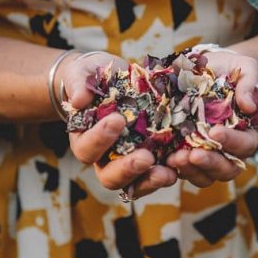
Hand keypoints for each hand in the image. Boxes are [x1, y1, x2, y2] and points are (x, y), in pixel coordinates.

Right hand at [61, 51, 177, 197]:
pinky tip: (179, 167)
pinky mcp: (148, 159)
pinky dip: (166, 174)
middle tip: (145, 158)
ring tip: (167, 173)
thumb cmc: (91, 77)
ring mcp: (127, 161)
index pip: (86, 149)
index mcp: (84, 139)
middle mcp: (103, 158)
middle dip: (127, 169)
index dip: (99, 139)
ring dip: (150, 180)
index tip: (118, 120)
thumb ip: (78, 84)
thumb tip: (79, 99)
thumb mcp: (81, 74)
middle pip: (109, 177)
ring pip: (134, 183)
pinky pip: (154, 175)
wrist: (111, 78)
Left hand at [166, 50, 257, 187]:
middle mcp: (232, 149)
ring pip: (206, 175)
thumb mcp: (245, 68)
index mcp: (249, 131)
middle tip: (193, 154)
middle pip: (228, 168)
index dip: (232, 142)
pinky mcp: (189, 153)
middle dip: (210, 163)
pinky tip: (164, 160)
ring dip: (192, 170)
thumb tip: (249, 106)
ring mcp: (210, 154)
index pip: (246, 144)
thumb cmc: (231, 69)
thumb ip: (249, 83)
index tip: (215, 132)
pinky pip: (186, 170)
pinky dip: (177, 169)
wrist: (206, 68)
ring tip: (175, 159)